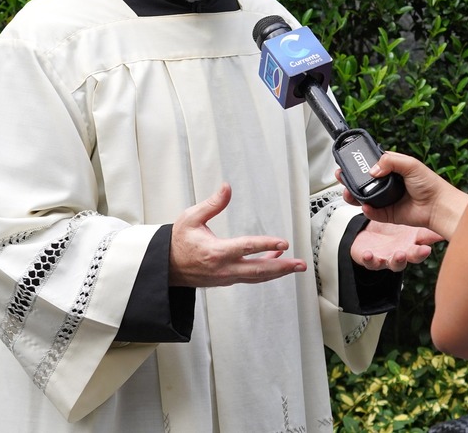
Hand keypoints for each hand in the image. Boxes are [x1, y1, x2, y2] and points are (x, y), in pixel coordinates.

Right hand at [169, 183, 306, 286]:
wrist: (166, 267)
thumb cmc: (178, 242)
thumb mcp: (190, 218)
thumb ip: (212, 204)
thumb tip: (227, 188)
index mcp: (216, 252)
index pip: (246, 248)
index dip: (266, 245)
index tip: (283, 243)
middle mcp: (224, 268)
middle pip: (259, 270)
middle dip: (282, 267)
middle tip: (300, 264)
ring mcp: (227, 277)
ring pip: (257, 276)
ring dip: (278, 271)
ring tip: (295, 265)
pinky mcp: (227, 280)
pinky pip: (251, 277)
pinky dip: (266, 271)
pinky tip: (275, 260)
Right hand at [342, 151, 467, 239]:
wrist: (438, 205)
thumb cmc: (429, 184)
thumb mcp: (410, 164)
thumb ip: (389, 161)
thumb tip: (372, 170)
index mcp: (392, 169)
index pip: (370, 165)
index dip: (359, 164)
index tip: (348, 163)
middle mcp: (387, 184)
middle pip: (363, 182)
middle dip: (350, 180)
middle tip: (342, 177)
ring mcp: (386, 199)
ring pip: (364, 197)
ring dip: (354, 196)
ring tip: (348, 193)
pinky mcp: (388, 214)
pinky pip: (373, 213)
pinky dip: (367, 210)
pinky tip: (365, 206)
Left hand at [350, 220, 441, 271]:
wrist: (368, 237)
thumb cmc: (391, 230)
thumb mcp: (407, 223)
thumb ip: (421, 220)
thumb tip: (442, 213)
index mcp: (412, 244)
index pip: (423, 247)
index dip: (427, 248)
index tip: (430, 246)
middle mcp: (402, 254)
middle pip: (413, 257)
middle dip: (418, 255)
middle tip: (423, 251)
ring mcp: (387, 258)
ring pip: (394, 263)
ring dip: (398, 260)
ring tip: (400, 255)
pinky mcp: (370, 259)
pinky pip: (369, 262)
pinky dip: (369, 259)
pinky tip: (368, 254)